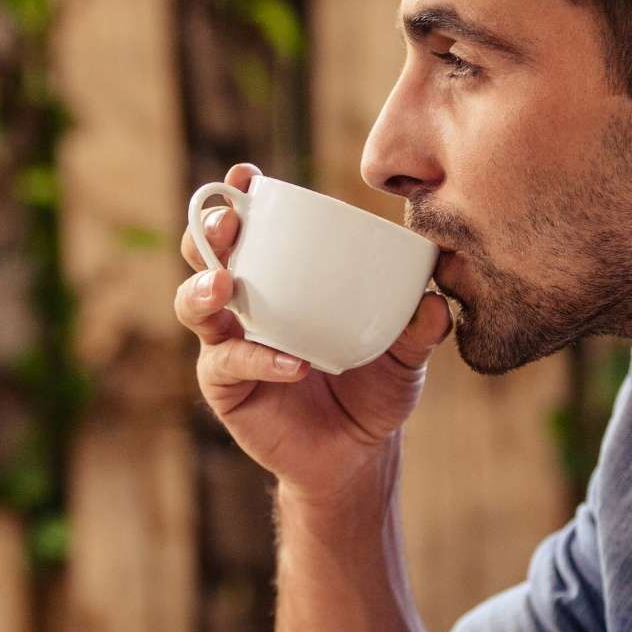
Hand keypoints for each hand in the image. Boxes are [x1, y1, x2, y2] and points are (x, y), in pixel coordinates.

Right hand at [176, 163, 451, 504]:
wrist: (360, 454)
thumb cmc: (376, 388)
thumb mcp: (407, 353)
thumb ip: (420, 325)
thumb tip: (438, 297)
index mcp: (280, 278)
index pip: (251, 228)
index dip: (239, 197)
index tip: (246, 178)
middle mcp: (245, 304)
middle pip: (206, 254)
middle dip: (208, 231)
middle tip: (228, 222)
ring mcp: (229, 343)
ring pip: (194, 305)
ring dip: (203, 288)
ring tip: (224, 285)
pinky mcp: (226, 388)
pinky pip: (229, 363)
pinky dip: (260, 359)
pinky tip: (294, 363)